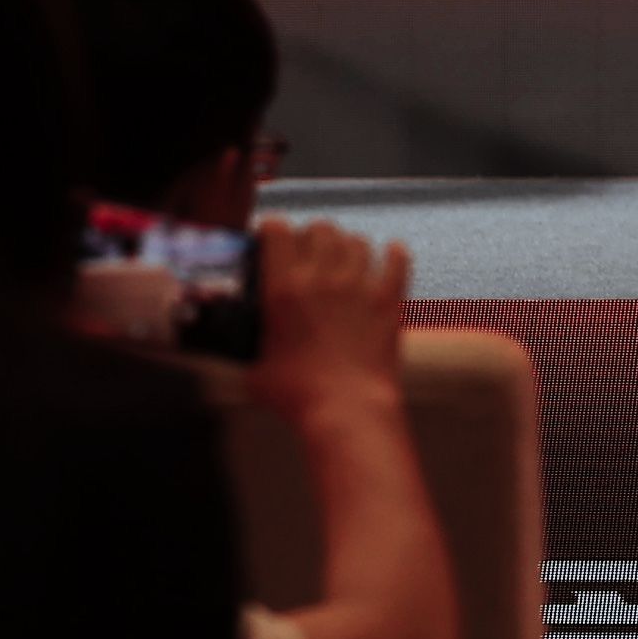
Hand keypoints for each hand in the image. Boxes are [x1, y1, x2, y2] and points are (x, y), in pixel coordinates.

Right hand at [252, 217, 411, 402]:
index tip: (271, 237)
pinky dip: (393, 253)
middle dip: (311, 235)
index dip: (273, 229)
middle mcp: (323, 277)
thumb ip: (248, 350)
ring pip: (356, 240)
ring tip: (343, 257)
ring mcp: (359, 286)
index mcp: (285, 288)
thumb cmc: (299, 396)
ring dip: (346, 245)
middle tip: (308, 251)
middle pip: (320, 227)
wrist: (347, 410)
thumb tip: (241, 349)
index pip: (278, 229)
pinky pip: (396, 260)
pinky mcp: (388, 300)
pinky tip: (390, 253)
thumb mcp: (255, 370)